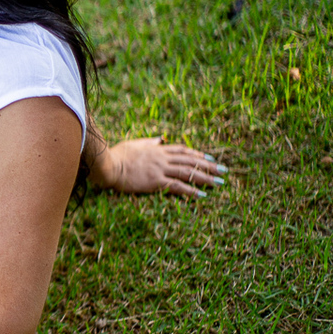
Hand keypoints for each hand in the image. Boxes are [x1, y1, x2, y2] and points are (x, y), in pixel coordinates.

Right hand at [90, 137, 227, 197]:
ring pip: (188, 172)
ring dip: (206, 177)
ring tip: (219, 182)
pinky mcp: (156, 181)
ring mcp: (160, 169)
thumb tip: (160, 138)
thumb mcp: (135, 144)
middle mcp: (162, 157)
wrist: (109, 164)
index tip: (210, 158)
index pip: (183, 150)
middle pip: (190, 160)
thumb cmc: (118, 155)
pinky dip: (191, 190)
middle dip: (209, 165)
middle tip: (223, 170)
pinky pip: (178, 186)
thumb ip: (150, 142)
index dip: (198, 154)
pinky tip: (203, 195)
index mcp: (157, 149)